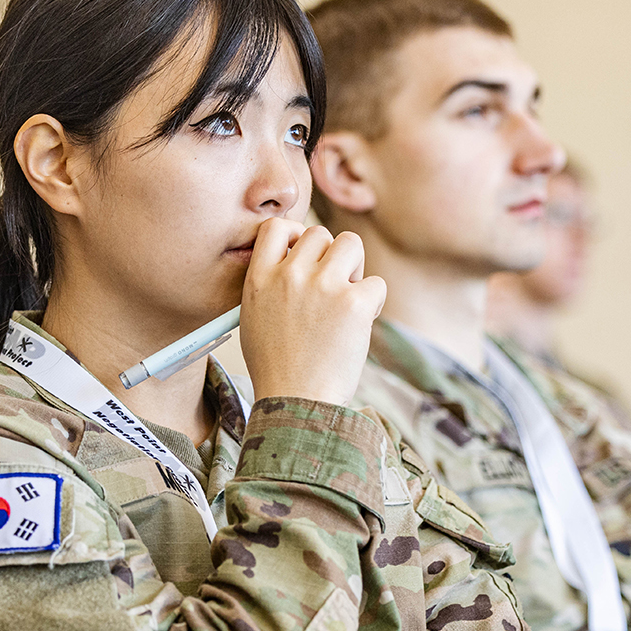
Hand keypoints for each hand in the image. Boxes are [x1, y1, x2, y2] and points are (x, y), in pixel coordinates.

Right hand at [239, 218, 385, 405]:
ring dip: (354, 268)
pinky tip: (359, 326)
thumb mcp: (254, 319)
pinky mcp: (354, 303)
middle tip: (330, 289)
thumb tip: (297, 260)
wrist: (297, 404)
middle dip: (329, 256)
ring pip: (351, 243)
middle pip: (319, 233)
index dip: (295, 235)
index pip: (276, 227)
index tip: (303, 254)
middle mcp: (289, 275)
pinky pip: (376, 283)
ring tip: (347, 301)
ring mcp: (323, 286)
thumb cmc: (277, 369)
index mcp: (260, 278)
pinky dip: (372, 302)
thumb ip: (270, 284)